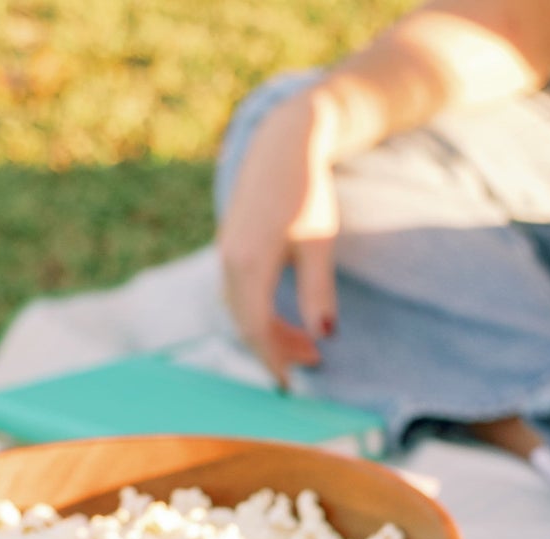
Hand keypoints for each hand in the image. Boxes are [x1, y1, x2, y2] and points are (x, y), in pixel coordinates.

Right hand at [218, 85, 342, 381]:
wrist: (284, 143)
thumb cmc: (307, 190)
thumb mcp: (319, 245)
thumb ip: (318, 293)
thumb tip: (324, 336)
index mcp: (248, 262)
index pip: (256, 328)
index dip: (275, 360)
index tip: (294, 384)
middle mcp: (228, 260)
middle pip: (246, 324)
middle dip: (277, 350)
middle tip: (314, 362)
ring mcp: (225, 253)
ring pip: (241, 311)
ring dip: (270, 332)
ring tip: (306, 343)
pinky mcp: (230, 247)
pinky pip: (239, 294)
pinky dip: (260, 313)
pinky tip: (285, 318)